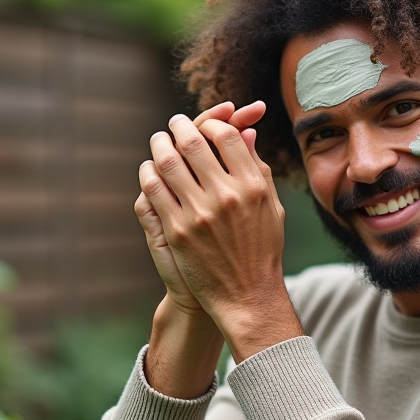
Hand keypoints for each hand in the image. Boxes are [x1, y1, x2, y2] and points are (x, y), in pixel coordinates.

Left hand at [135, 101, 263, 315]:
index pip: (226, 136)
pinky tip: (150, 169)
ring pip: (167, 162)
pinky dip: (148, 173)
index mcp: (252, 186)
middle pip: (194, 142)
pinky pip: (154, 190)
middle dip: (180, 126)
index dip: (212, 123)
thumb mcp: (271, 207)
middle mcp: (226, 195)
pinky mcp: (177, 231)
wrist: (247, 296)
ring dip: (159, 144)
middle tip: (174, 124)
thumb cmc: (262, 250)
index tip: (205, 127)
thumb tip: (244, 133)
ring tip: (159, 140)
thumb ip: (256, 168)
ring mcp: (199, 213)